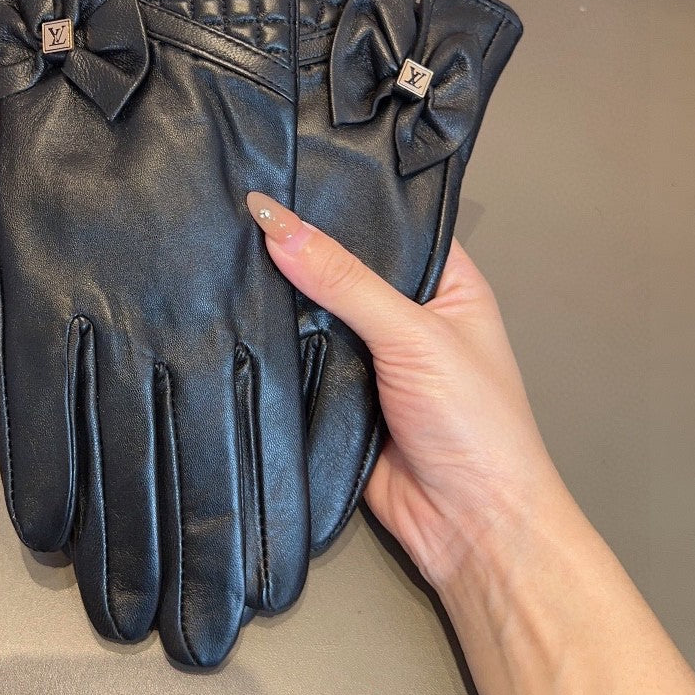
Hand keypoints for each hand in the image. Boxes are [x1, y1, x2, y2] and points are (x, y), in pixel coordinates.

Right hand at [248, 192, 564, 589]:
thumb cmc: (472, 422)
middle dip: (299, 244)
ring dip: (279, 292)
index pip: (390, 222)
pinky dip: (271, 341)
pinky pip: (297, 356)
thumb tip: (276, 224)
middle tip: (237, 200)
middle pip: (343, 266)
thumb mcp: (413, 336)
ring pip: (314, 311)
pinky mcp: (336, 393)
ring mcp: (369, 354)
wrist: (468, 528)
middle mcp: (406, 312)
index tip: (283, 166)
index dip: (343, 197)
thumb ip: (344, 281)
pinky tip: (229, 306)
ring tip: (222, 240)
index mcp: (445, 282)